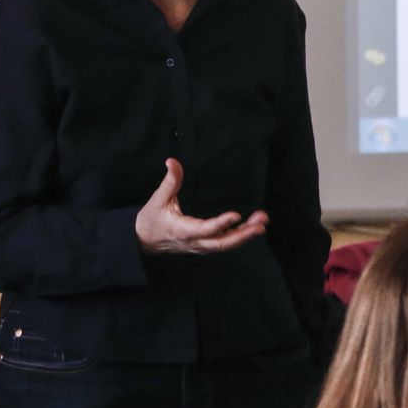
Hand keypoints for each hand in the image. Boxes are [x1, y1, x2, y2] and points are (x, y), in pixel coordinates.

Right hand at [135, 158, 268, 253]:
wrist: (144, 240)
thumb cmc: (152, 218)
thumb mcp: (158, 199)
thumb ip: (170, 181)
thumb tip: (173, 161)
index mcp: (182, 230)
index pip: (204, 229)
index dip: (220, 223)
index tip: (236, 215)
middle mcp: (194, 241)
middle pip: (222, 242)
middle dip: (243, 234)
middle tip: (261, 223)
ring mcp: (201, 246)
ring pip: (226, 244)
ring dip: (246, 234)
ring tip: (262, 221)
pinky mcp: (205, 245)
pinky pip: (225, 242)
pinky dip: (240, 235)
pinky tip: (254, 226)